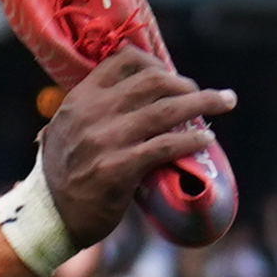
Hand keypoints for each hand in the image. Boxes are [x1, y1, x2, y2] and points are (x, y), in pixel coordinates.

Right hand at [35, 45, 237, 247]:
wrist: (51, 217)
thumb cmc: (66, 173)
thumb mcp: (68, 127)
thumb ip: (96, 109)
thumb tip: (138, 96)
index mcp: (80, 97)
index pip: (124, 60)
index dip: (156, 62)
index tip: (172, 74)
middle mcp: (92, 113)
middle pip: (153, 81)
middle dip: (187, 83)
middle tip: (208, 94)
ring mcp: (105, 141)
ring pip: (166, 110)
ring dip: (203, 102)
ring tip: (225, 102)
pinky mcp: (118, 170)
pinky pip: (165, 147)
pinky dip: (192, 140)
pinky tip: (207, 139)